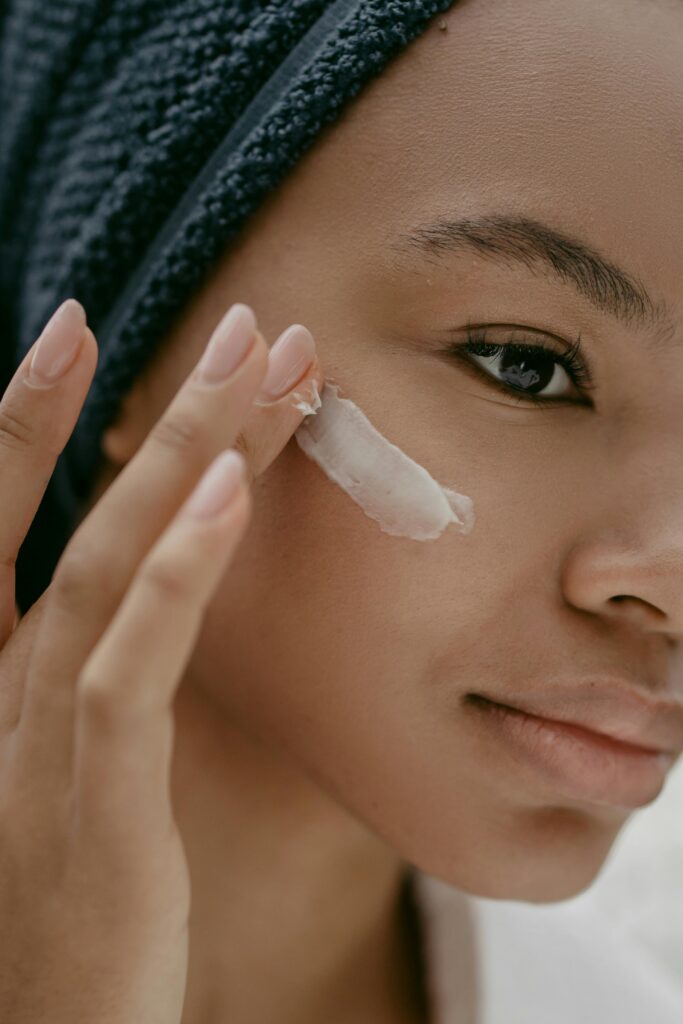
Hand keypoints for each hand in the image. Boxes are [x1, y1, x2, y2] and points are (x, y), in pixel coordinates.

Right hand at [0, 299, 322, 1022]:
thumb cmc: (59, 901)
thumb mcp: (65, 765)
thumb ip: (92, 670)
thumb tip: (155, 583)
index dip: (29, 417)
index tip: (78, 326)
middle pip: (69, 516)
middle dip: (150, 411)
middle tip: (233, 321)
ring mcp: (30, 742)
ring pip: (108, 565)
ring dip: (186, 456)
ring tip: (261, 367)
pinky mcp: (90, 804)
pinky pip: (133, 664)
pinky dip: (179, 573)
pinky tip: (236, 494)